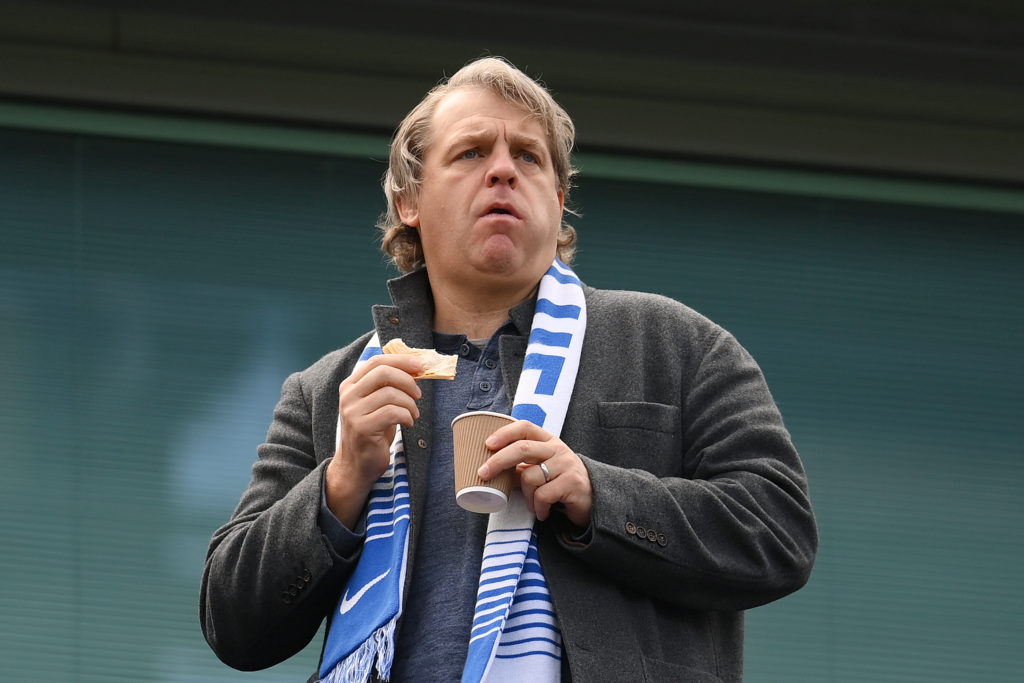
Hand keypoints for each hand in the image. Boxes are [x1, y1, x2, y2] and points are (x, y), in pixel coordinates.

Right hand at [325, 354, 422, 526]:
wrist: (357, 465)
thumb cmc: (373, 433)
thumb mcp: (379, 405)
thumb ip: (390, 386)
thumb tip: (415, 368)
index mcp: (351, 385)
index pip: (376, 361)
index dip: (400, 360)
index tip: (419, 365)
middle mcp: (348, 396)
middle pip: (383, 373)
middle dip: (408, 380)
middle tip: (419, 394)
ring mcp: (353, 412)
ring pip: (391, 394)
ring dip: (410, 404)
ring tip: (413, 414)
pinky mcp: (362, 428)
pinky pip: (392, 412)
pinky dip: (407, 416)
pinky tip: (408, 423)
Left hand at [478, 420, 592, 526]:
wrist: (594, 500)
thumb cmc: (560, 484)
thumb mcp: (541, 470)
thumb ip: (520, 467)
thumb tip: (490, 470)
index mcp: (548, 441)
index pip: (525, 427)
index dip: (505, 433)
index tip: (487, 444)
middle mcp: (557, 449)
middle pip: (522, 448)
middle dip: (498, 461)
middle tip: (483, 474)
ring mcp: (566, 464)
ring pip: (530, 477)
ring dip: (526, 496)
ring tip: (533, 505)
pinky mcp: (572, 482)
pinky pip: (543, 495)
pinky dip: (538, 507)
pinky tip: (543, 512)